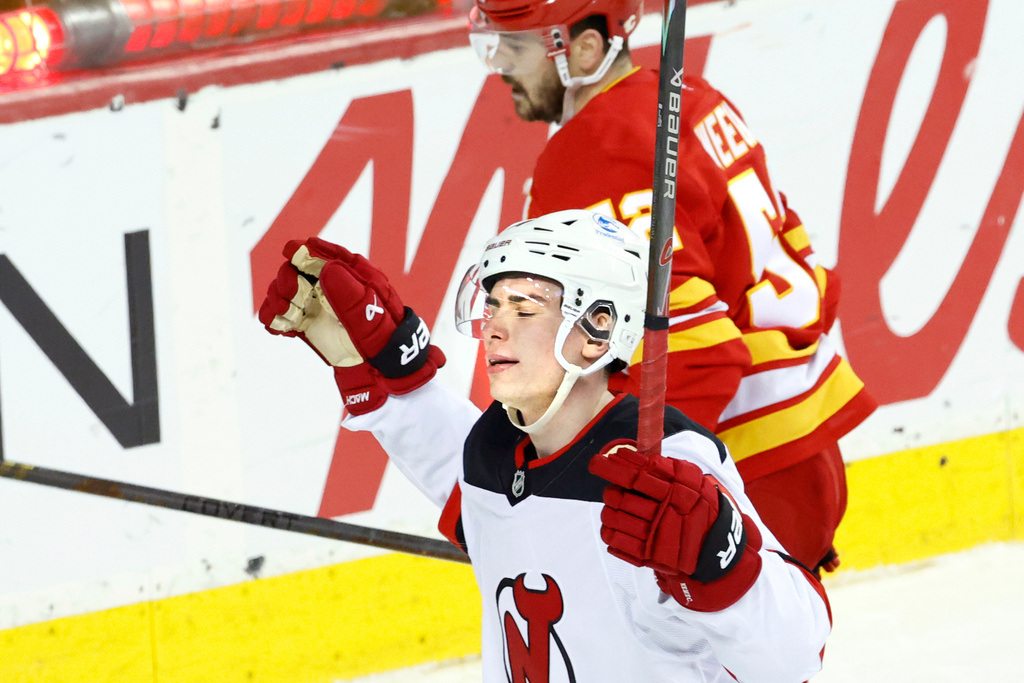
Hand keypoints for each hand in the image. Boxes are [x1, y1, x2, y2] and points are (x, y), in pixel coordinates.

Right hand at [259, 237, 444, 413]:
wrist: (381, 369)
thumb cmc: (382, 337)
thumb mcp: (369, 314)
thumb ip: (348, 293)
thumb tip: (326, 268)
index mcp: (351, 274)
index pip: (325, 254)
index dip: (305, 250)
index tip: (290, 251)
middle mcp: (330, 285)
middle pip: (296, 270)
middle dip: (287, 280)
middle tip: (289, 299)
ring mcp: (316, 304)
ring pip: (284, 292)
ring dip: (277, 299)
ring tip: (285, 314)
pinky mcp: (306, 323)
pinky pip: (281, 316)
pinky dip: (274, 319)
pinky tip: (280, 328)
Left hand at [589, 440, 761, 611]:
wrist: (718, 545)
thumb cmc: (700, 504)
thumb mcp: (691, 478)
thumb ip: (664, 466)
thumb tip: (629, 455)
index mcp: (674, 491)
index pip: (636, 475)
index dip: (614, 467)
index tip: (597, 462)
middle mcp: (663, 513)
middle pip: (620, 497)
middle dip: (612, 491)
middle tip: (615, 490)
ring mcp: (654, 536)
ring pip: (612, 518)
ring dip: (609, 510)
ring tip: (616, 508)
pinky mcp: (648, 555)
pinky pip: (614, 541)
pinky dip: (609, 530)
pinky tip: (615, 526)